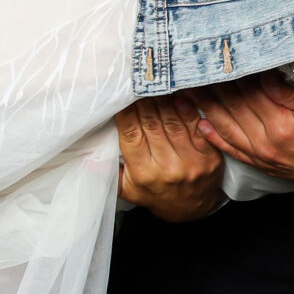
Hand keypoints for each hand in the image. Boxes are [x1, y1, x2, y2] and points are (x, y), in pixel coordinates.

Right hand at [114, 94, 224, 221]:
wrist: (192, 210)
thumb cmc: (156, 194)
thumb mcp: (128, 190)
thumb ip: (108, 173)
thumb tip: (85, 158)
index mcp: (143, 174)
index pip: (131, 135)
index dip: (126, 113)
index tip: (123, 97)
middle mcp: (166, 168)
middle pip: (152, 125)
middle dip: (144, 102)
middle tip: (140, 84)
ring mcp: (190, 162)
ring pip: (173, 122)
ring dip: (163, 101)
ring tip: (156, 86)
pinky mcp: (208, 157)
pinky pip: (196, 128)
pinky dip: (188, 111)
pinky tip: (179, 97)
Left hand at [192, 75, 293, 195]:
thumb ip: (287, 92)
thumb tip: (262, 73)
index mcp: (280, 125)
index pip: (247, 93)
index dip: (232, 75)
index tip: (219, 59)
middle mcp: (264, 142)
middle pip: (232, 108)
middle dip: (212, 88)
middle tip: (194, 70)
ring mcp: (260, 156)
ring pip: (226, 127)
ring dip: (206, 107)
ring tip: (189, 90)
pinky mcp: (260, 164)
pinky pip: (231, 149)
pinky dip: (213, 137)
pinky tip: (200, 123)